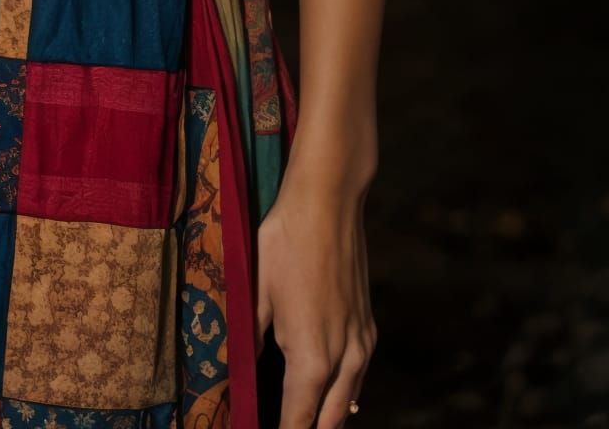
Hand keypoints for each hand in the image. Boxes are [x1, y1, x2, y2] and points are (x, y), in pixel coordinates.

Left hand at [254, 170, 376, 427]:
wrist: (329, 202)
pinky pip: (358, 376)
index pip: (298, 420)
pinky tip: (330, 392)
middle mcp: (344, 360)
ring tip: (303, 418)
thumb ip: (252, 340)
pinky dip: (344, 393)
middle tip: (283, 425)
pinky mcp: (368, 326)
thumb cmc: (286, 243)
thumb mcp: (257, 293)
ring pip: (348, 402)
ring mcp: (361, 343)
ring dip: (327, 417)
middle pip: (329, 422)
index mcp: (312, 359)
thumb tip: (241, 368)